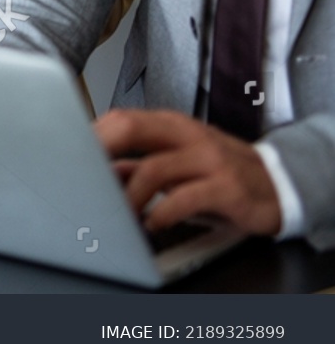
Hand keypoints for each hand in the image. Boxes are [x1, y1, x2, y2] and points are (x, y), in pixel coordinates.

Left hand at [95, 109, 282, 235]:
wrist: (278, 185)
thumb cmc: (218, 173)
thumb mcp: (176, 164)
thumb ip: (136, 166)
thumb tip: (94, 174)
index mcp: (170, 125)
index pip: (120, 119)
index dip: (89, 136)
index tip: (64, 156)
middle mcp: (188, 134)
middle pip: (130, 127)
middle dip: (97, 151)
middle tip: (78, 179)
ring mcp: (209, 158)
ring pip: (153, 168)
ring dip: (127, 196)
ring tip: (115, 215)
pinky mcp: (227, 187)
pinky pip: (185, 199)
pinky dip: (161, 214)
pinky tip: (151, 225)